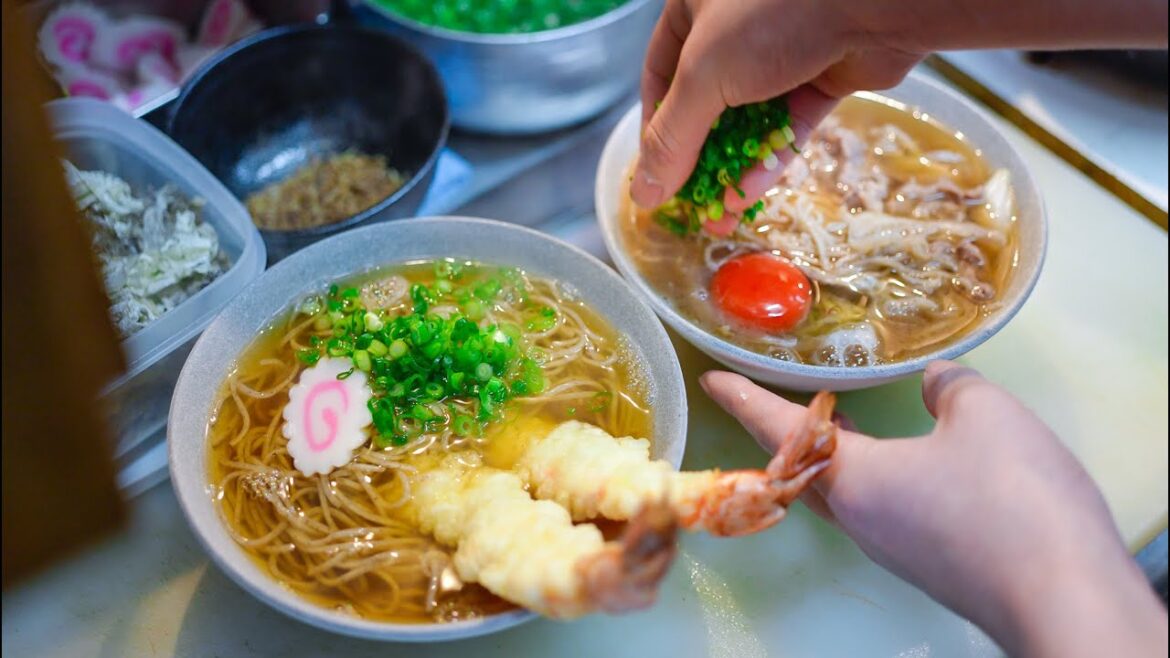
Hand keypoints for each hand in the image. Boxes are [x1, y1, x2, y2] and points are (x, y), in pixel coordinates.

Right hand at [631, 0, 921, 210]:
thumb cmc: (776, 14)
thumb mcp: (705, 76)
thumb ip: (672, 138)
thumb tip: (644, 194)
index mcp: (695, 7)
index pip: (660, 77)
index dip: (656, 130)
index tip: (656, 177)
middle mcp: (734, 27)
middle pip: (706, 106)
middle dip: (701, 161)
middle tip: (695, 207)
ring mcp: (781, 49)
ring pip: (749, 120)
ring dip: (736, 167)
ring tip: (725, 212)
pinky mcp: (822, 71)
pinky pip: (789, 122)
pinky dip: (772, 156)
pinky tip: (754, 189)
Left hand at [701, 362, 1167, 656]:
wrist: (1065, 598)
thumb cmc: (1011, 499)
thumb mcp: (985, 416)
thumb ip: (950, 388)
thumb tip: (936, 382)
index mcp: (854, 480)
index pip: (782, 430)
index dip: (746, 398)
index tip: (712, 380)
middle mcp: (861, 520)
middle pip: (802, 471)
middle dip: (785, 433)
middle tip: (774, 397)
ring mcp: (893, 549)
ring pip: (845, 493)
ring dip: (833, 455)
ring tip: (843, 419)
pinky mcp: (929, 564)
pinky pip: (884, 509)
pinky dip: (876, 476)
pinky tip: (911, 459)